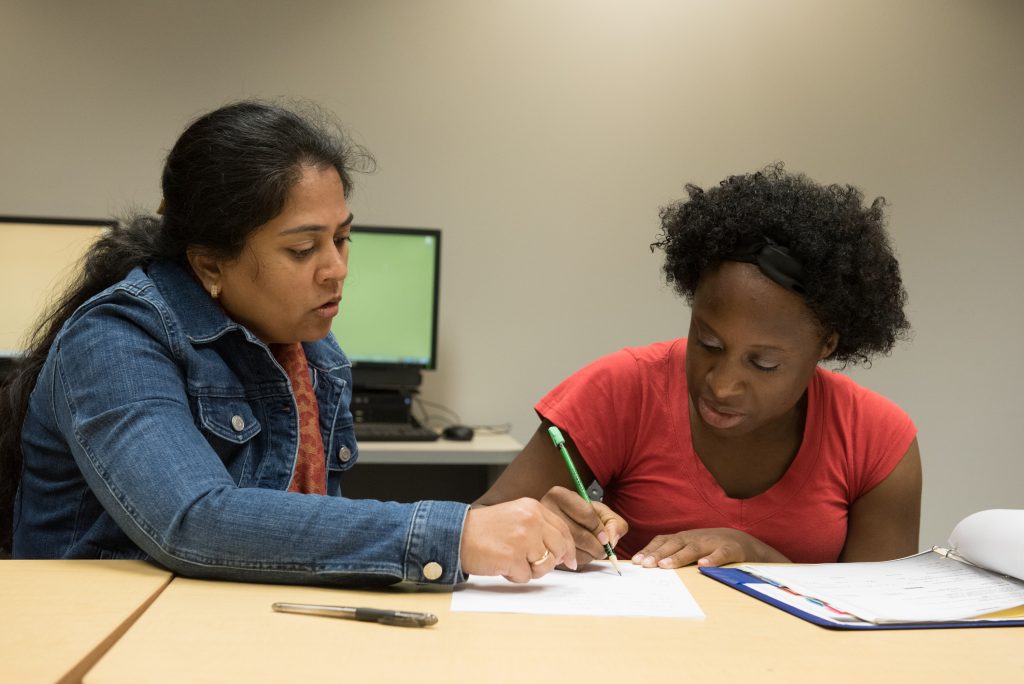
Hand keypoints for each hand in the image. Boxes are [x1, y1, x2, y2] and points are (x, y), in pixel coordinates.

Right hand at [460, 497, 576, 581]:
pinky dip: (514, 576)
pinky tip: (502, 565)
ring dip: (530, 569)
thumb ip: (539, 528)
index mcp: (533, 508)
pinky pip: (526, 576)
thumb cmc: (484, 529)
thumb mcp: (516, 516)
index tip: (570, 560)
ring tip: (512, 560)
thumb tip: (563, 552)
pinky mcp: (513, 557)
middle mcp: (531, 520)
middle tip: (534, 564)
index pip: (563, 529)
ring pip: (545, 565)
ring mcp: (523, 538)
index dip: (569, 548)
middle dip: (550, 561)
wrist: (457, 534)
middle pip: (559, 549)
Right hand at [539, 486, 627, 566]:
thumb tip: (611, 540)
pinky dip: (579, 561)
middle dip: (597, 546)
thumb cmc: (582, 516)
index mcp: (559, 495)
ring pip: (573, 550)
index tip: (606, 537)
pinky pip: (565, 560)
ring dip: (589, 555)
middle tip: (603, 549)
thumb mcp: (600, 512)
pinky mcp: (543, 548)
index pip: (586, 514)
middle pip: (579, 535)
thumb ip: (614, 523)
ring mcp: (541, 530)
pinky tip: (582, 553)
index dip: (600, 529)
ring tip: (593, 551)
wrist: (561, 521)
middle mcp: (545, 510)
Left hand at [632, 528, 788, 567]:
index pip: (664, 541)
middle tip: (645, 565)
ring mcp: (715, 542)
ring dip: (679, 557)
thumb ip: (676, 555)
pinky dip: (713, 559)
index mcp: (686, 538)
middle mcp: (697, 537)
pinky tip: (703, 566)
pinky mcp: (733, 549)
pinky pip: (722, 554)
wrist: (748, 543)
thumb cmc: (714, 549)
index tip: (636, 561)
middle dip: (658, 553)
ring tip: (665, 566)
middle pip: (675, 543)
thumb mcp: (694, 549)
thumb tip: (650, 568)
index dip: (650, 550)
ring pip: (694, 548)